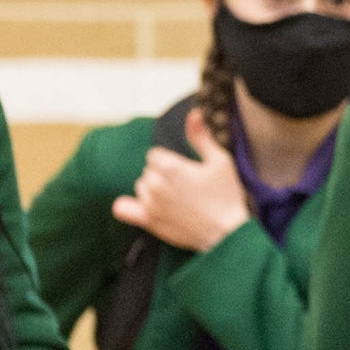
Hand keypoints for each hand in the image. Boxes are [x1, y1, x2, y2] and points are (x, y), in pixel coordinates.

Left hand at [113, 110, 247, 252]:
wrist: (227, 234)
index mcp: (169, 166)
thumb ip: (201, 137)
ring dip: (153, 191)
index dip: (172, 162)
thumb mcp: (220, 162)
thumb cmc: (227, 197)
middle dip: (164, 176)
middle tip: (186, 188)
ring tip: (176, 201)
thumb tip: (193, 114)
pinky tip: (143, 208)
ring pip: (141, 187)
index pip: (155, 155)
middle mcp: (155, 183)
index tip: (187, 173)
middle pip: (148, 171)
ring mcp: (149, 203)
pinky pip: (123, 209)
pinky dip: (129, 206)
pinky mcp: (148, 221)